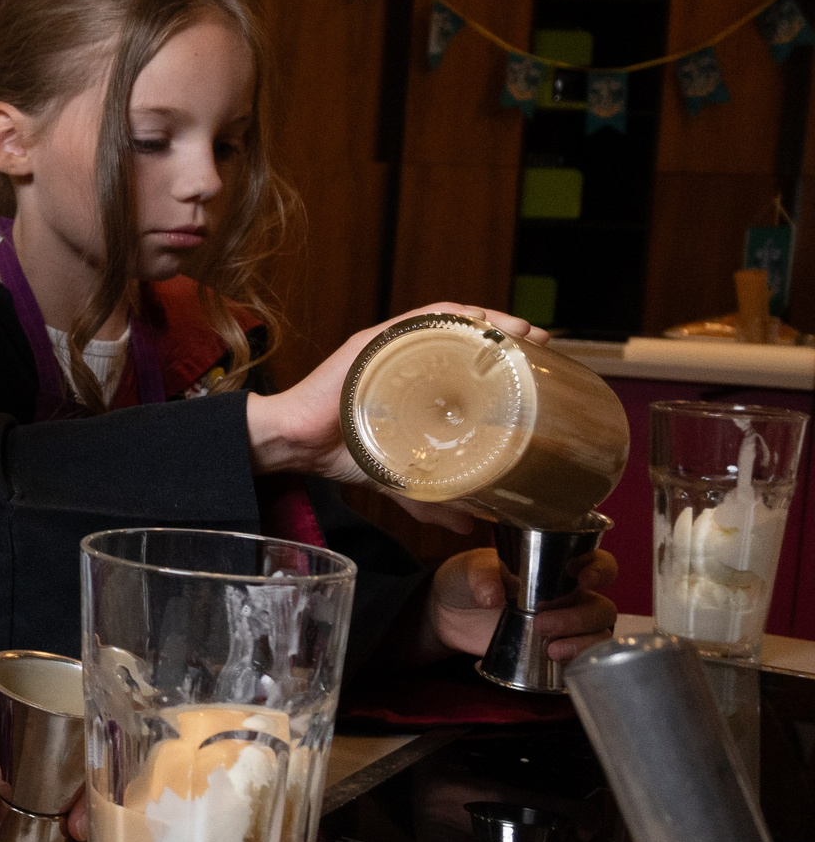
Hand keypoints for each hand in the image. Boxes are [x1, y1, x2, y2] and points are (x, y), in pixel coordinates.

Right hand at [247, 302, 545, 531]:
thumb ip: (434, 500)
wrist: (295, 446)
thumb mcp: (401, 478)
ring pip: (448, 322)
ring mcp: (389, 347)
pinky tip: (475, 322)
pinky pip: (414, 321)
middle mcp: (406, 358)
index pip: (470, 360)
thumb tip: (468, 525)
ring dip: (490, 320)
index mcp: (417, 383)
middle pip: (467, 335)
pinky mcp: (370, 343)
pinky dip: (450, 316)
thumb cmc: (341, 452)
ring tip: (519, 331)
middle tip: (542, 346)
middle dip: (510, 336)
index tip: (545, 367)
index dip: (509, 358)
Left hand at [430, 546, 617, 662]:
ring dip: (582, 643)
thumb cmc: (466, 580)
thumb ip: (481, 575)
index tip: (583, 578)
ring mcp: (564, 627)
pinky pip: (580, 660)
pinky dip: (575, 662)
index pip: (599, 565)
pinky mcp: (552, 652)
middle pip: (601, 608)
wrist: (447, 615)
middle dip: (580, 618)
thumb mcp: (469, 569)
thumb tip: (493, 597)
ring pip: (597, 636)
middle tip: (542, 623)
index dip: (601, 570)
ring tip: (551, 651)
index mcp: (557, 569)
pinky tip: (554, 662)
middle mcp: (569, 598)